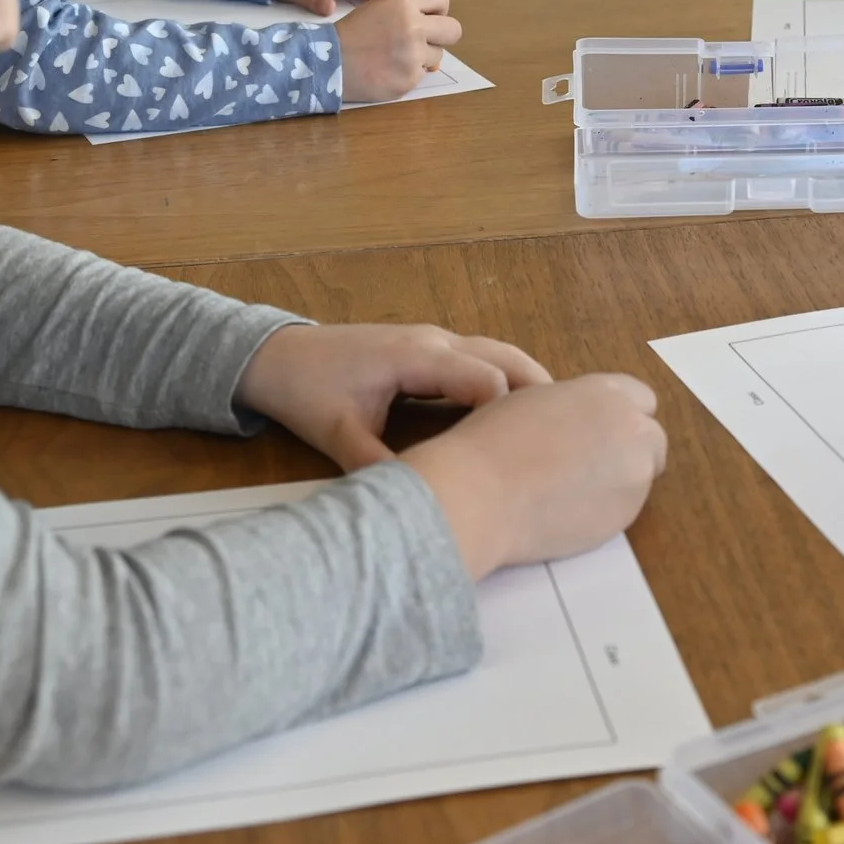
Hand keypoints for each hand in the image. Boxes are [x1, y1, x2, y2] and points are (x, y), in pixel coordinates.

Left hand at [234, 322, 548, 469]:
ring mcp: (435, 340)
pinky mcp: (431, 349)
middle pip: (505, 358)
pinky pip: (482, 360)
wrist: (276, 356)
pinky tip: (519, 416)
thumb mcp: (335, 433)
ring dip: (526, 386)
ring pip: (499, 355)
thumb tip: (415, 503)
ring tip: (555, 430)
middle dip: (538, 394)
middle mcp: (435, 341)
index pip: (485, 379)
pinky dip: (507, 382)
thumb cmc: (306, 390)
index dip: (512, 414)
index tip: (533, 453)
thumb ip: (374, 464)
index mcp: (416, 357)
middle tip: (568, 439)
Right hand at [336, 0, 460, 101]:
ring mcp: (413, 57)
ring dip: (422, 55)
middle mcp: (414, 28)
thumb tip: (436, 14)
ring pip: (437, 54)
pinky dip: (409, 72)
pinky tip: (389, 69)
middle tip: (424, 38)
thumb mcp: (377, 7)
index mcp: (404, 4)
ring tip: (396, 55)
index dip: (437, 7)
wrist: (328, 61)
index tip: (428, 15)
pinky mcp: (409, 80)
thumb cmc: (351, 32)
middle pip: (454, 29)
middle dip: (441, 33)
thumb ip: (406, 7)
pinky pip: (421, 74)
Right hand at [403, 374, 667, 578]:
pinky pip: (625, 507)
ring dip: (620, 479)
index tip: (604, 431)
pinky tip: (569, 511)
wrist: (482, 492)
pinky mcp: (626, 515)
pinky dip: (607, 508)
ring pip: (642, 474)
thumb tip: (585, 421)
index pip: (642, 399)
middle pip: (652, 438)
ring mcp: (634, 474)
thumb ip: (575, 406)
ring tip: (574, 490)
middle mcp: (631, 428)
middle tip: (594, 465)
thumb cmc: (495, 441)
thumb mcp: (537, 400)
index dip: (622, 416)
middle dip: (630, 449)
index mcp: (606, 392)